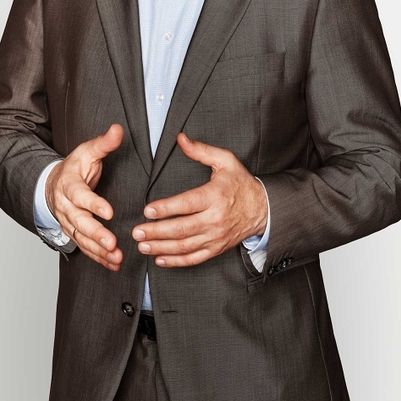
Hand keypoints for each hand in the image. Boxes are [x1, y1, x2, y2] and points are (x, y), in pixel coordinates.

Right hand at [46, 124, 123, 270]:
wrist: (52, 184)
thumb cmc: (74, 168)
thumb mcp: (87, 151)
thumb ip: (103, 143)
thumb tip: (118, 129)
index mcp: (69, 184)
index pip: (80, 195)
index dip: (93, 204)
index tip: (109, 212)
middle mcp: (66, 206)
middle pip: (79, 223)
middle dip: (96, 234)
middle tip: (112, 243)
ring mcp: (68, 222)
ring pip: (81, 239)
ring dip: (98, 251)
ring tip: (116, 257)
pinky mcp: (73, 232)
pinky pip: (84, 248)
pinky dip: (98, 258)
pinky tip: (113, 264)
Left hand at [132, 133, 267, 267]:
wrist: (263, 209)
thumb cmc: (241, 183)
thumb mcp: (225, 161)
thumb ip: (201, 151)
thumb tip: (180, 139)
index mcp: (215, 196)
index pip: (187, 204)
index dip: (166, 208)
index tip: (148, 211)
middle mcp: (215, 219)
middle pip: (182, 228)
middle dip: (157, 232)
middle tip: (137, 231)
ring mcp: (216, 236)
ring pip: (185, 246)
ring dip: (161, 248)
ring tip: (142, 245)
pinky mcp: (217, 248)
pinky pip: (195, 258)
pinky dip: (176, 261)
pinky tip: (160, 259)